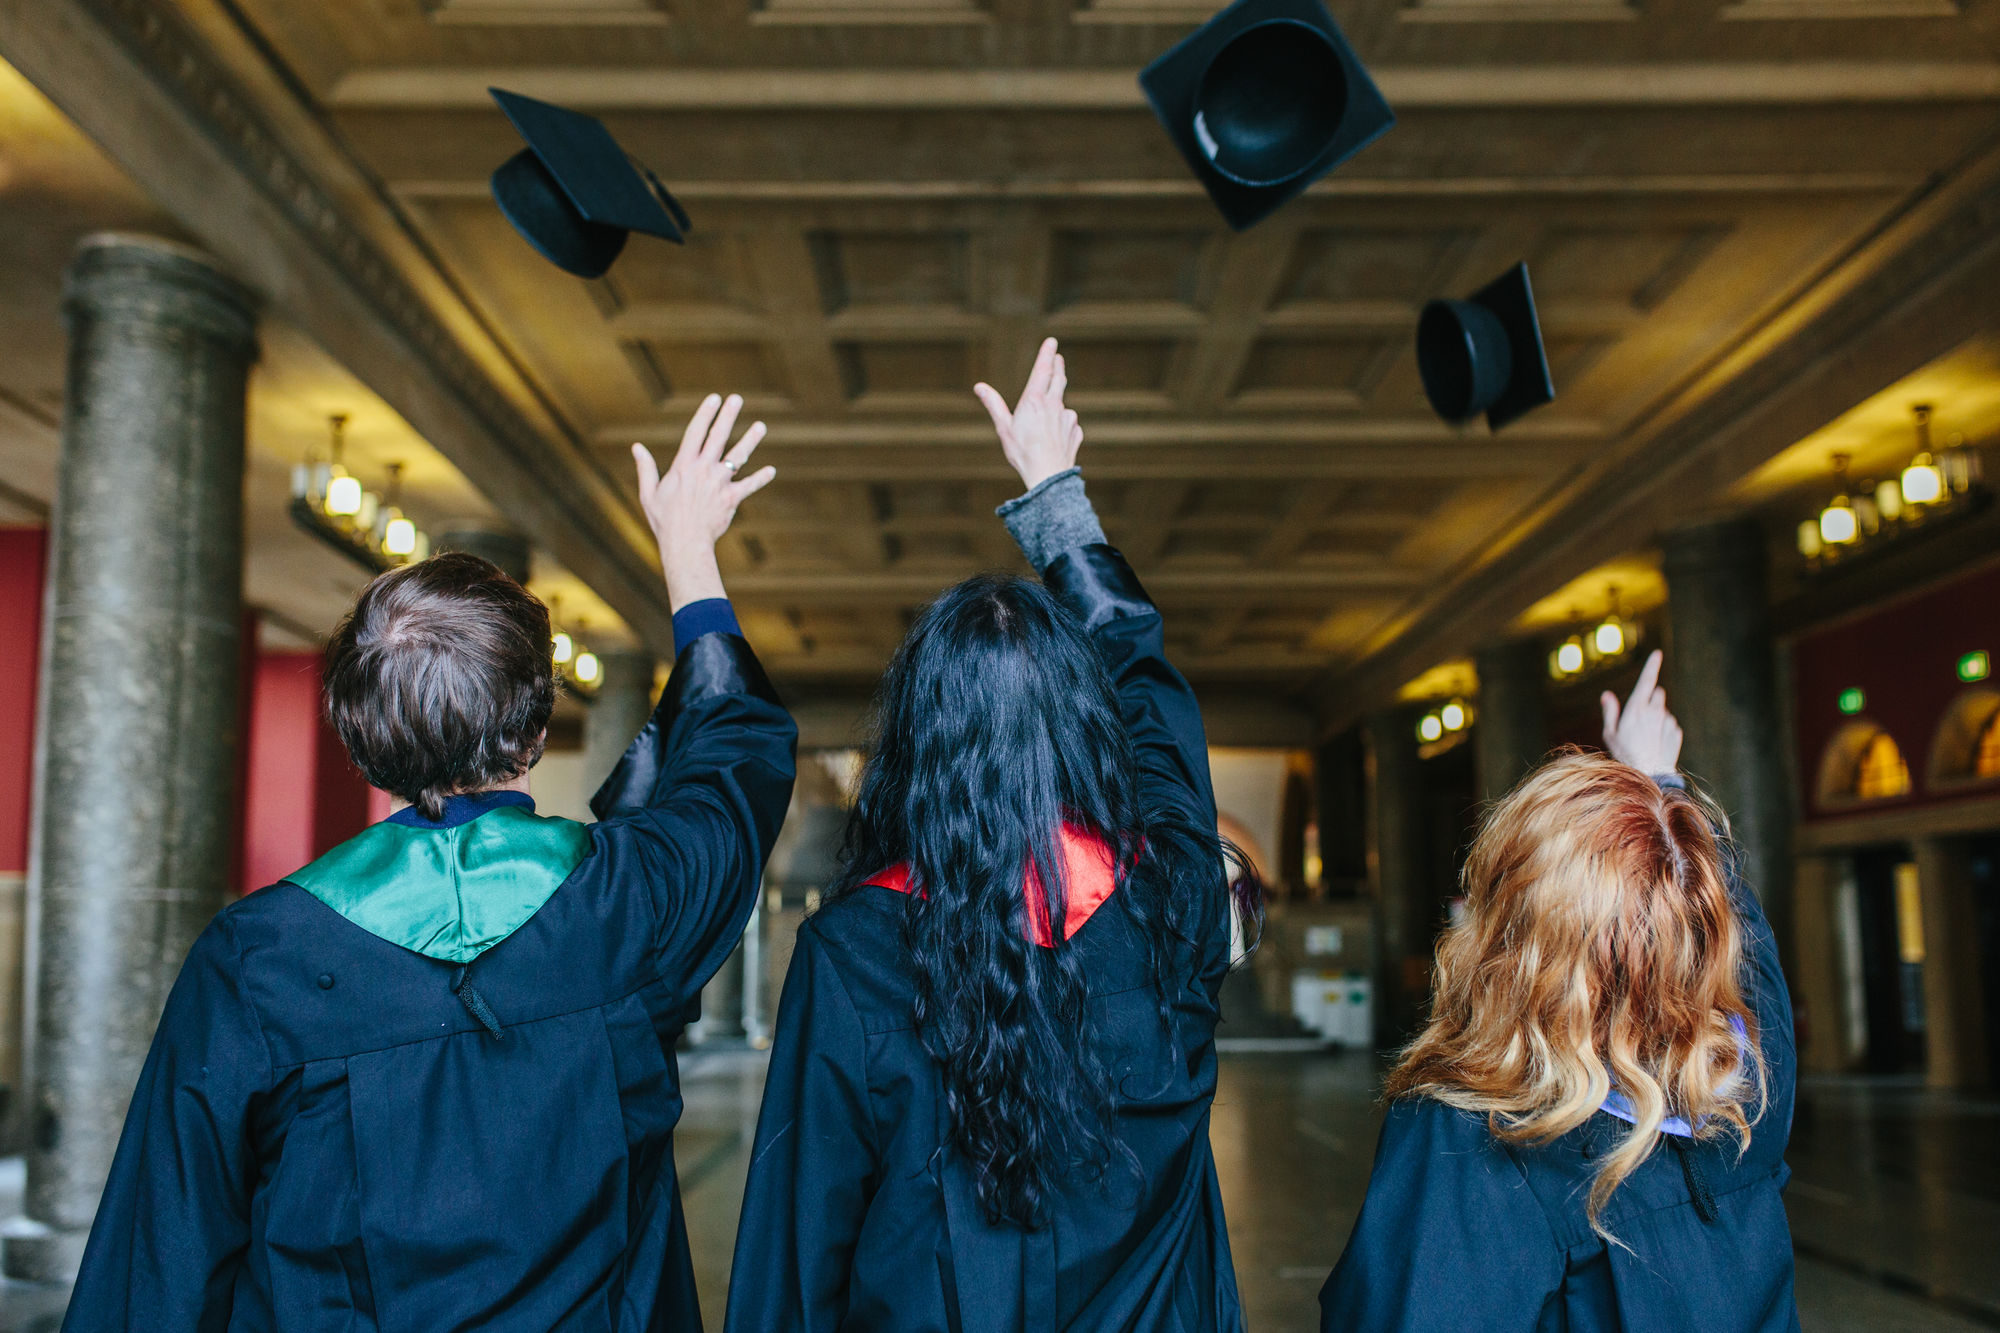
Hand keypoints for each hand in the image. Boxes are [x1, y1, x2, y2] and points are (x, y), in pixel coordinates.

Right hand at [631, 393, 774, 609]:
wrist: (684, 543)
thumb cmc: (664, 520)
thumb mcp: (649, 493)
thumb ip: (646, 468)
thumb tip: (637, 447)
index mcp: (684, 466)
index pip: (695, 432)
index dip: (705, 414)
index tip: (714, 399)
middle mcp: (703, 469)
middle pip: (718, 437)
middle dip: (728, 416)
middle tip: (736, 399)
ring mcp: (719, 483)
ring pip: (738, 456)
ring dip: (750, 440)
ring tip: (760, 426)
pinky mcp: (732, 498)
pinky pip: (749, 485)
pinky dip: (761, 478)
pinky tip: (771, 470)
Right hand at [974, 337, 1083, 490]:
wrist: (1049, 476)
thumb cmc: (1022, 453)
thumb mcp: (1003, 428)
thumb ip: (994, 405)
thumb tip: (979, 387)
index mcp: (1034, 400)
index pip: (1043, 369)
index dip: (1047, 353)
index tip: (1052, 341)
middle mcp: (1054, 404)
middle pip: (1058, 379)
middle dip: (1058, 365)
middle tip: (1058, 357)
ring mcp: (1067, 417)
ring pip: (1062, 403)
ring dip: (1057, 401)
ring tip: (1049, 411)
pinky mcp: (1075, 431)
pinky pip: (1068, 423)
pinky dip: (1062, 424)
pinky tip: (1054, 437)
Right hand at [1601, 650, 1682, 775]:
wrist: (1650, 775)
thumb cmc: (1625, 754)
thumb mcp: (1610, 733)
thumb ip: (1610, 711)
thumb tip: (1606, 694)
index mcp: (1637, 708)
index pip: (1647, 680)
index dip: (1652, 665)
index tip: (1657, 653)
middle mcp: (1655, 711)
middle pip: (1657, 693)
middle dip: (1650, 699)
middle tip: (1639, 716)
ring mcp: (1668, 721)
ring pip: (1663, 711)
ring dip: (1656, 716)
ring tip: (1645, 737)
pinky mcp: (1676, 732)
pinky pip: (1669, 725)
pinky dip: (1663, 730)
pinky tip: (1655, 744)